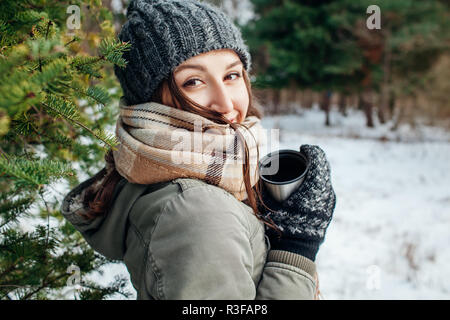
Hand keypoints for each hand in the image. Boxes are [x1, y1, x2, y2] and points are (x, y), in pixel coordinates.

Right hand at [261, 145, 335, 260]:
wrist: (298, 248)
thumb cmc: (283, 224)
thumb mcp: (272, 204)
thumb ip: (264, 187)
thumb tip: (253, 172)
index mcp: (315, 185)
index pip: (318, 158)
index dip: (310, 150)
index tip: (302, 148)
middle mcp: (326, 191)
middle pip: (323, 167)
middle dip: (313, 159)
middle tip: (300, 158)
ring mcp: (329, 200)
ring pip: (325, 178)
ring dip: (316, 171)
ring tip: (303, 170)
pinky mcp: (329, 208)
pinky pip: (325, 189)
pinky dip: (318, 183)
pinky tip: (308, 185)